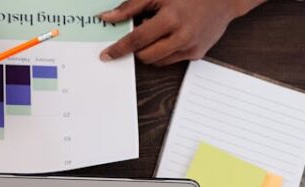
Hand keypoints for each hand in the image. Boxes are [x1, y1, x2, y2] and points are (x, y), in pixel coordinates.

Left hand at [99, 0, 264, 65]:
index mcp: (172, 18)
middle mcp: (183, 36)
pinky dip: (164, 51)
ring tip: (158, 31)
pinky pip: (171, 60)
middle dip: (137, 48)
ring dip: (150, 50)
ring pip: (157, 61)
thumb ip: (131, 6)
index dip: (119, 48)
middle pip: (145, 56)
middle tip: (139, 33)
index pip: (138, 39)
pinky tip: (171, 36)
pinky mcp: (197, 54)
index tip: (106, 55)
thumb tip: (107, 17)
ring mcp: (191, 47)